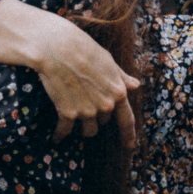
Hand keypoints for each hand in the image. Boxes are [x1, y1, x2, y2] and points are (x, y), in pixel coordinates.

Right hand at [0, 0, 139, 145]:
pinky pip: (66, 132)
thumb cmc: (83, 48)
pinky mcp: (67, 113)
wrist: (57, 47)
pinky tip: (57, 136)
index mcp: (118, 91)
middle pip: (103, 122)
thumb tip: (135, 85)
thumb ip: (121, 77)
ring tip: (73, 117)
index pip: (127, 120)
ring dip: (81, 127)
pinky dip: (61, 135)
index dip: (129, 135)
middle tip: (84, 101)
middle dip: (96, 116)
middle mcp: (105, 105)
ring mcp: (87, 111)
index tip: (129, 146)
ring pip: (88, 131)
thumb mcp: (108, 60)